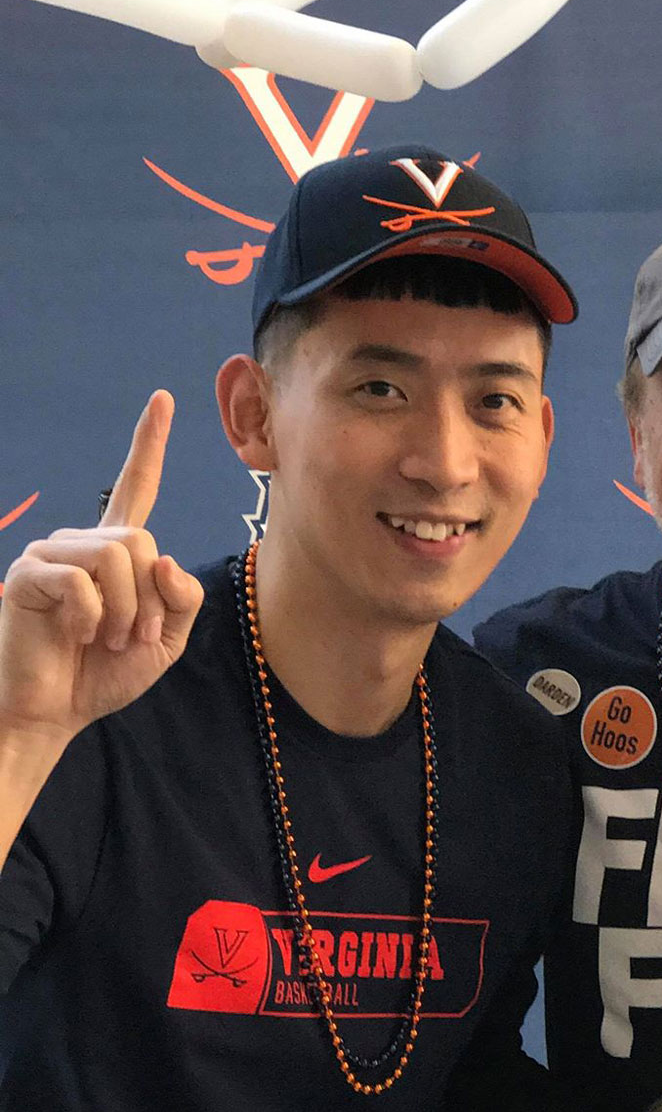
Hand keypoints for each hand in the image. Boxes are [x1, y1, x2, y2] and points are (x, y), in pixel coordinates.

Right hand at [0, 393, 203, 745]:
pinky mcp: (29, 572)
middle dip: (151, 597)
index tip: (163, 400)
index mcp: (117, 551)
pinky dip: (92, 617)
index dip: (149, 445)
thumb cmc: (106, 674)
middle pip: (142, 539)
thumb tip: (165, 559)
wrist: (57, 711)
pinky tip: (77, 634)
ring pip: (116, 555)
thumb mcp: (166, 639)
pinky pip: (80, 579)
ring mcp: (53, 553)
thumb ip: (182, 598)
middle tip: (136, 637)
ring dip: (126, 610)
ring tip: (108, 639)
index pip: (136, 488)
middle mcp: (84, 542)